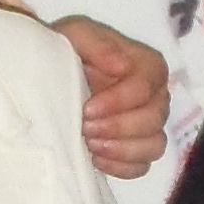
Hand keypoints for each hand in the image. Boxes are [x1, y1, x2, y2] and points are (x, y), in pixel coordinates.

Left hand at [58, 16, 166, 179]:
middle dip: (118, 127)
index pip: (146, 86)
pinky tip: (94, 158)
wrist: (48, 79)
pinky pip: (141, 167)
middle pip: (154, 119)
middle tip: (85, 128)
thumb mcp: (75, 36)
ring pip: (154, 146)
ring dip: (121, 149)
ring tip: (90, 144)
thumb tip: (122, 65)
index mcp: (146, 66)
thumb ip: (98, 44)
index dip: (120, 101)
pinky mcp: (135, 151)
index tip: (87, 108)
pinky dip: (120, 167)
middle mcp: (155, 97)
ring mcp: (148, 127)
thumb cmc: (66, 52)